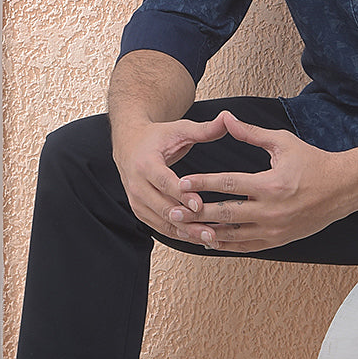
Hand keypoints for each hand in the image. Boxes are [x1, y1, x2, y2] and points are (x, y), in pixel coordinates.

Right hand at [113, 113, 232, 243]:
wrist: (129, 143)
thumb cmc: (158, 137)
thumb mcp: (179, 129)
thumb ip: (204, 129)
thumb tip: (228, 118)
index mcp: (145, 163)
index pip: (164, 182)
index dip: (181, 195)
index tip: (199, 205)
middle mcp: (137, 184)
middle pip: (163, 208)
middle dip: (187, 221)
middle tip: (211, 232)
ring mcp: (136, 200)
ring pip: (162, 222)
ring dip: (186, 233)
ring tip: (210, 240)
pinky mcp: (140, 210)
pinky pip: (160, 227)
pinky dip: (180, 234)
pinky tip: (200, 239)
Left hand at [170, 112, 357, 252]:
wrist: (342, 189)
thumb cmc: (312, 162)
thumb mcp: (282, 143)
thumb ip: (251, 134)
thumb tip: (226, 118)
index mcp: (271, 185)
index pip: (228, 185)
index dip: (202, 184)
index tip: (181, 183)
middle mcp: (272, 211)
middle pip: (226, 214)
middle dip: (197, 214)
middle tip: (173, 211)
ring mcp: (275, 229)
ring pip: (233, 236)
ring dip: (207, 233)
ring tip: (184, 229)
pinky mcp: (279, 241)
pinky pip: (246, 246)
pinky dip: (226, 245)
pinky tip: (209, 240)